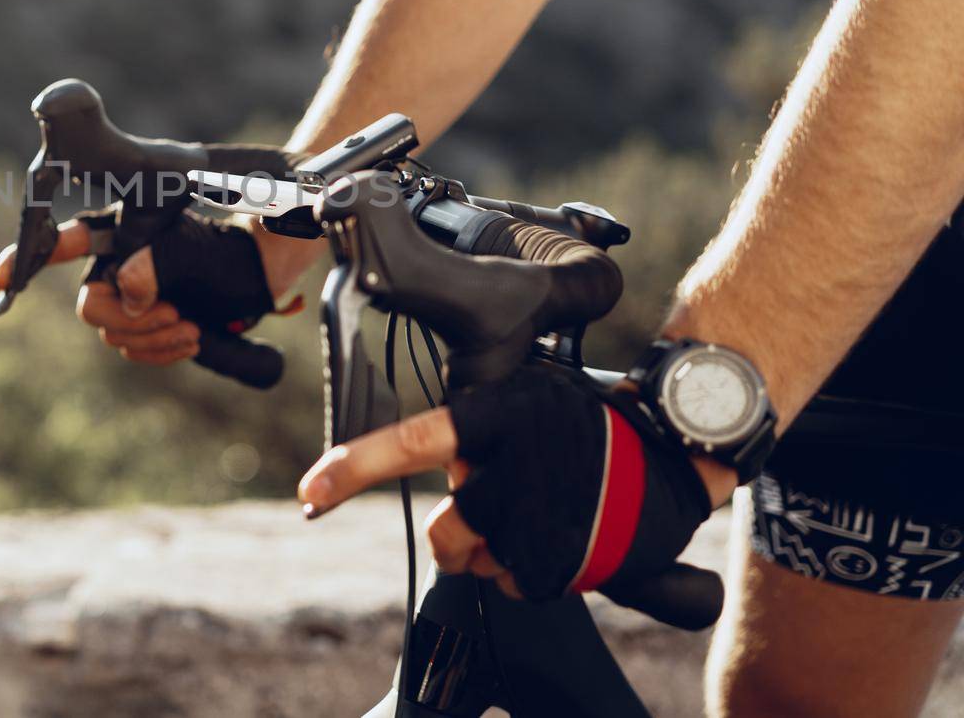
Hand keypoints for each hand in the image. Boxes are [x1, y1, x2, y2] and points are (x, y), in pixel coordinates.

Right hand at [0, 219, 200, 364]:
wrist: (251, 278)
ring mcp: (123, 300)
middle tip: (174, 313)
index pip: (61, 245)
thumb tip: (126, 293)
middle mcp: (109, 268)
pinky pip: (132, 350)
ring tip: (191, 325)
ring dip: (155, 337)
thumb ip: (153, 265)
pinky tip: (190, 339)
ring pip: (113, 335)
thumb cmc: (219, 252)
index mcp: (112, 235)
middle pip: (90, 307)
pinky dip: (161, 351)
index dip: (21, 261)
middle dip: (130, 319)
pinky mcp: (140, 327)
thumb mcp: (189, 251)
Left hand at [297, 365, 717, 602]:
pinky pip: (515, 585)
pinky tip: (563, 536)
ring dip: (495, 552)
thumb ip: (470, 435)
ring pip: (477, 562)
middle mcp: (515, 465)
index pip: (413, 441)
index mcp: (497, 414)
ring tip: (540, 516)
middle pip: (450, 531)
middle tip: (497, 511)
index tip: (309, 490)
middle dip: (461, 535)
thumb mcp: (524, 401)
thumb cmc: (584, 420)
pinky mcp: (568, 560)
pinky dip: (529, 571)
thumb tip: (425, 469)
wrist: (676, 448)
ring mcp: (543, 517)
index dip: (355, 468)